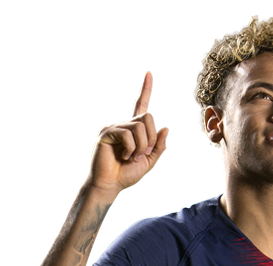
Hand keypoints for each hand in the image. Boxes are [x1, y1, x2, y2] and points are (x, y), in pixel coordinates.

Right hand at [87, 73, 167, 197]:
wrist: (111, 184)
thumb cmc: (127, 173)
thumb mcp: (149, 160)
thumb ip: (158, 146)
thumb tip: (165, 128)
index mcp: (134, 130)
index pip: (141, 106)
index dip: (145, 90)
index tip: (149, 74)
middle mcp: (123, 125)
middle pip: (147, 118)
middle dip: (151, 139)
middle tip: (143, 154)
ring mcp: (114, 128)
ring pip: (139, 126)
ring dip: (142, 146)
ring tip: (133, 157)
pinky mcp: (106, 133)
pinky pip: (127, 134)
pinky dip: (131, 149)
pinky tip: (124, 157)